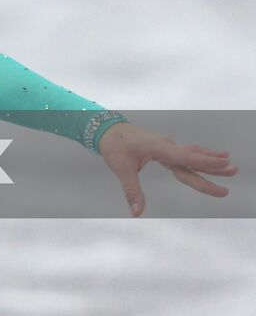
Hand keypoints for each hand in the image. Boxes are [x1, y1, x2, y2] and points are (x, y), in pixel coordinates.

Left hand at [96, 121, 237, 215]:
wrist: (106, 128)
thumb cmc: (114, 146)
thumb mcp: (120, 168)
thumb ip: (132, 191)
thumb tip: (137, 213)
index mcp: (158, 148)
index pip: (185, 157)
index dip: (205, 162)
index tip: (224, 163)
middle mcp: (166, 146)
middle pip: (192, 158)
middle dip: (213, 165)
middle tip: (234, 170)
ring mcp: (166, 146)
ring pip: (192, 154)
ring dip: (209, 160)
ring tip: (230, 164)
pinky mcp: (164, 148)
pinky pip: (186, 153)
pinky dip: (200, 156)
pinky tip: (212, 156)